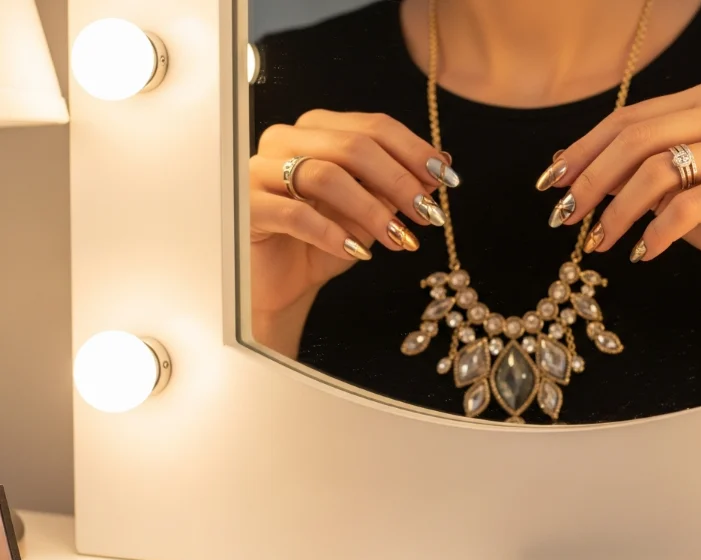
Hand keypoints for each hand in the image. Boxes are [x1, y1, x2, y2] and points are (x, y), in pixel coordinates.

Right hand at [249, 110, 458, 354]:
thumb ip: (392, 190)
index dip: (414, 151)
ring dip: (372, 210)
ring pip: (327, 176)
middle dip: (398, 180)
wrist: (282, 285)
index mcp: (316, 130)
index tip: (446, 179)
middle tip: (428, 214)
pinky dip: (333, 234)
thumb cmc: (321, 245)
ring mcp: (260, 169)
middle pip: (353, 146)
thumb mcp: (367, 215)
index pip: (372, 126)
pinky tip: (359, 252)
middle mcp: (286, 139)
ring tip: (400, 240)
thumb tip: (438, 169)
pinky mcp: (247, 206)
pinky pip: (297, 214)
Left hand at [536, 83, 700, 291]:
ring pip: (658, 172)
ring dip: (616, 213)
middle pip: (637, 140)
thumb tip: (562, 164)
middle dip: (590, 181)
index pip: (627, 120)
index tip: (548, 183)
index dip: (582, 151)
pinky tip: (641, 253)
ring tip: (598, 243)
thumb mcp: (664, 188)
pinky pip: (687, 208)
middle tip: (564, 216)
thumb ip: (624, 171)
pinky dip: (655, 233)